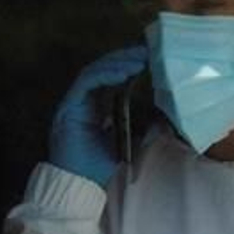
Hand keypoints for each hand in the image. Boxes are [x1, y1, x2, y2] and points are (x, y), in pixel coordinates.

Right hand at [46, 46, 148, 186]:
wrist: (79, 183)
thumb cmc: (99, 167)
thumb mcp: (129, 143)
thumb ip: (143, 129)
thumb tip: (166, 119)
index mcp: (96, 106)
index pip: (111, 77)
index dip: (129, 65)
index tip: (150, 57)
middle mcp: (83, 101)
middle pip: (103, 69)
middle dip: (125, 57)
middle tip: (146, 50)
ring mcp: (74, 102)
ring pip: (95, 71)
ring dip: (117, 62)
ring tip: (139, 59)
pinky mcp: (68, 106)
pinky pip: (86, 82)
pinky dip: (105, 74)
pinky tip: (123, 72)